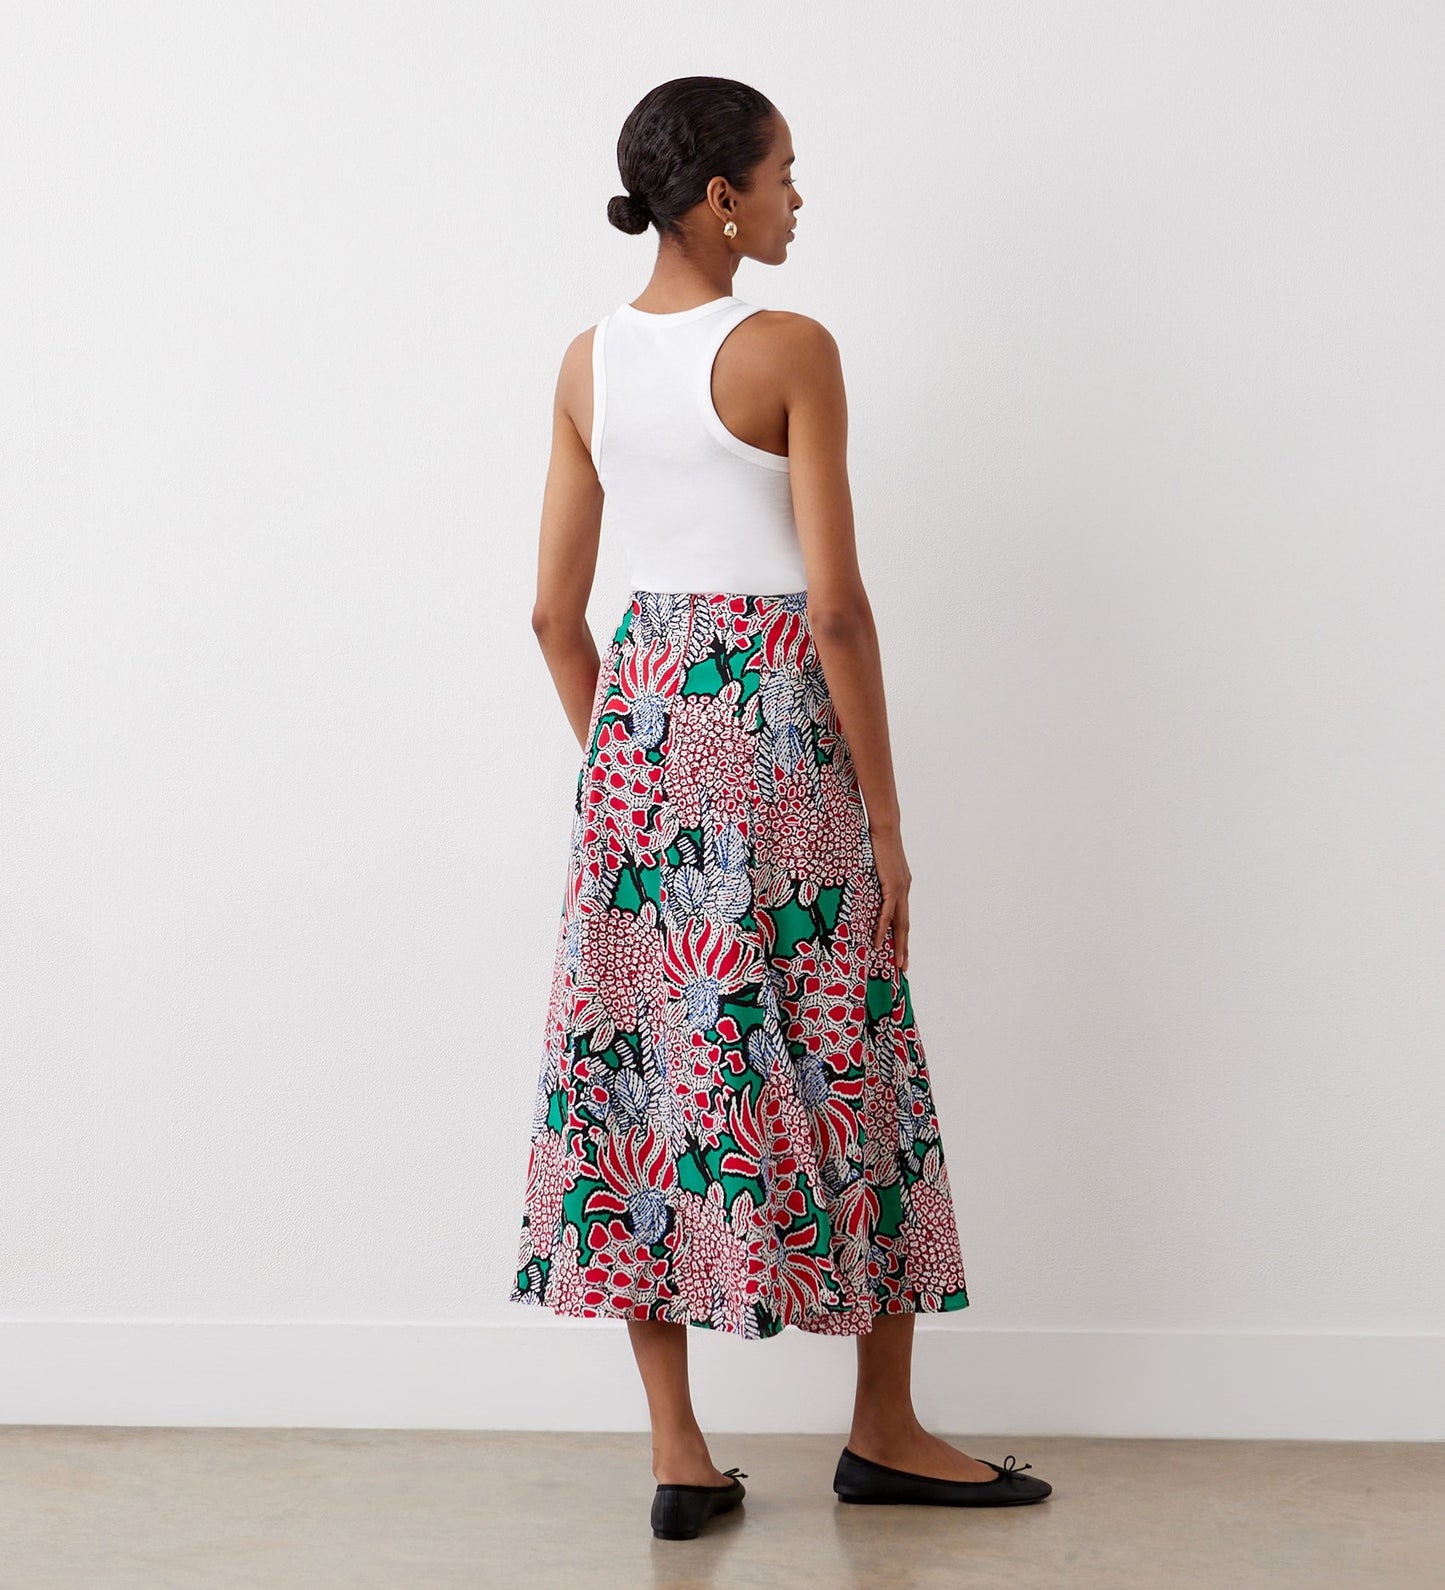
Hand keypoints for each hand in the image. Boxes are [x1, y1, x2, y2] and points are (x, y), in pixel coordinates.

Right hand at [869, 825, 911, 972]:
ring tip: (897, 963)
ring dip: (898, 946)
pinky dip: (883, 930)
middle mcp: (904, 890)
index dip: (902, 935)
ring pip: (900, 924)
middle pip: (905, 925)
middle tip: (903, 967)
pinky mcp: (893, 887)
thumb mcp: (875, 864)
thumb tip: (861, 885)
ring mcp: (900, 890)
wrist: (884, 827)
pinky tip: (879, 944)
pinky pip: (887, 914)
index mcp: (902, 886)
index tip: (901, 951)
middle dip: (904, 948)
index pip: (902, 916)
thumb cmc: (877, 841)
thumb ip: (873, 877)